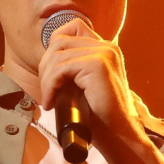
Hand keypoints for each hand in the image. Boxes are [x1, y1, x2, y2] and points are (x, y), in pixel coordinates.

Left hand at [37, 18, 143, 146]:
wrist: (118, 135)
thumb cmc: (100, 116)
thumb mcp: (84, 85)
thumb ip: (73, 69)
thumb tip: (47, 63)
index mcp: (106, 49)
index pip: (72, 28)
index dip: (54, 46)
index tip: (50, 74)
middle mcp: (107, 47)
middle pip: (59, 42)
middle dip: (45, 67)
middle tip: (47, 92)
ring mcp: (104, 54)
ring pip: (57, 56)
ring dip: (46, 80)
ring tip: (49, 99)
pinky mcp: (97, 65)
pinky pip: (60, 69)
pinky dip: (49, 86)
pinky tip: (51, 102)